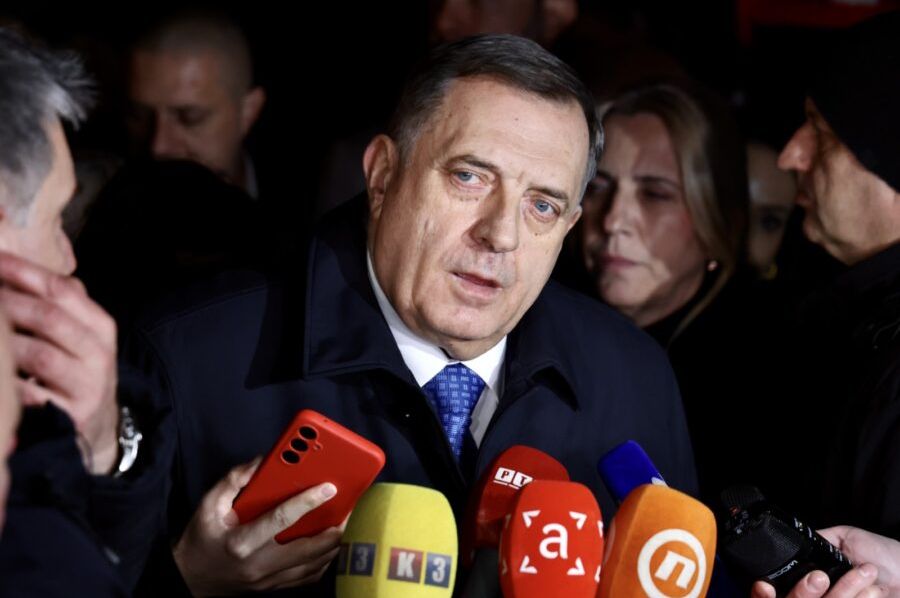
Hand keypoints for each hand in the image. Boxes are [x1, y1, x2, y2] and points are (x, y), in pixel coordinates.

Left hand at [0, 252, 117, 473]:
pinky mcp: (72, 416)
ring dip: (2, 342)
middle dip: (6, 303)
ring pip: (38, 355)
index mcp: (101, 326)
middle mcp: (100, 354)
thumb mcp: (80, 335)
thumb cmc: (76, 371)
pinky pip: (29, 394)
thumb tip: (12, 263)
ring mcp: (88, 386)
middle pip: (49, 318)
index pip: (63, 290)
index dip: (24, 272)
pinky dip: (8, 383)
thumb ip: (59, 303)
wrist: (98, 426)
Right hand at [173, 458, 344, 595]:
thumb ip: (234, 480)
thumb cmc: (201, 539)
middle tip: (349, 506)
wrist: (190, 579)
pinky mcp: (275, 587)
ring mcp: (269, 580)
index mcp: (241, 541)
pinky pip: (309, 576)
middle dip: (335, 527)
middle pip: (309, 548)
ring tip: (347, 521)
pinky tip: (332, 543)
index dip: (307, 502)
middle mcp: (259, 564)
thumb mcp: (208, 505)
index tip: (329, 487)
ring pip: (315, 565)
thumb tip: (263, 461)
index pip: (281, 519)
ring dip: (335, 544)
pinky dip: (325, 559)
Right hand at [750, 526, 899, 596]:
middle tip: (822, 577)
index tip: (765, 586)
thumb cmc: (885, 557)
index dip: (763, 593)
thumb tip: (791, 544)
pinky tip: (875, 590)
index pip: (777, 592)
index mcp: (811, 580)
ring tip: (867, 575)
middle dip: (806, 590)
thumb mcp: (846, 539)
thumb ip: (818, 541)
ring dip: (847, 590)